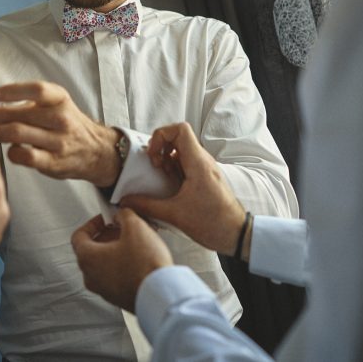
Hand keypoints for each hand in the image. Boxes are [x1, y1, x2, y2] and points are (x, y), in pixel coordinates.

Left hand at [0, 81, 120, 185]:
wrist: (95, 151)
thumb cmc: (67, 124)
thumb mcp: (56, 103)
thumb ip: (29, 101)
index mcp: (59, 99)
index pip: (37, 90)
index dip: (14, 91)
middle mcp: (60, 118)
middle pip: (18, 114)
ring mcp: (57, 141)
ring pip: (17, 134)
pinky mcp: (53, 162)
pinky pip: (23, 156)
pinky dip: (12, 152)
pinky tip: (12, 149)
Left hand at [70, 208, 172, 311]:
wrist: (161, 295)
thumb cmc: (145, 267)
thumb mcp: (135, 227)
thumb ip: (124, 215)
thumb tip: (122, 215)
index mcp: (87, 258)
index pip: (79, 236)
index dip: (93, 223)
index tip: (105, 219)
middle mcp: (91, 277)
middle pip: (91, 250)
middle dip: (107, 236)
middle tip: (122, 228)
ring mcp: (104, 290)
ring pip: (104, 264)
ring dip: (116, 250)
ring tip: (135, 242)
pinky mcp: (118, 297)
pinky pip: (115, 277)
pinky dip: (123, 265)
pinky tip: (141, 259)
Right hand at [119, 122, 246, 256]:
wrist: (236, 234)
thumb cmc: (212, 222)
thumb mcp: (174, 214)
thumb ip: (146, 206)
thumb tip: (125, 201)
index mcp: (198, 163)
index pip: (180, 129)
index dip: (161, 136)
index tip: (154, 156)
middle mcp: (203, 161)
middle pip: (178, 138)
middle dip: (161, 149)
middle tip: (155, 168)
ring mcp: (205, 168)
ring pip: (182, 151)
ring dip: (167, 160)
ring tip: (162, 178)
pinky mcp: (205, 177)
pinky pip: (187, 163)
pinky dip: (174, 169)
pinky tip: (170, 187)